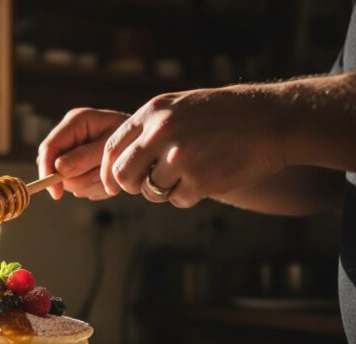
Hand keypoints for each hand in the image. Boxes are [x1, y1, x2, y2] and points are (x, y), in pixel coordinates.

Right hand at [37, 108, 128, 199]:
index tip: (56, 194)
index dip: (47, 171)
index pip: (49, 148)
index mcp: (76, 122)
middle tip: (102, 178)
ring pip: (68, 181)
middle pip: (55, 167)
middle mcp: (70, 136)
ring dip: (90, 184)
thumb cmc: (134, 140)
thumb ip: (86, 156)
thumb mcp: (112, 146)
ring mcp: (73, 152)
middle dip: (77, 179)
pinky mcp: (78, 167)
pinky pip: (79, 186)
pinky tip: (107, 179)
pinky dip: (94, 188)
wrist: (149, 146)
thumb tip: (59, 167)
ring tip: (110, 176)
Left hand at [100, 87, 285, 206]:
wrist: (271, 120)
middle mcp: (160, 132)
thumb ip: (149, 129)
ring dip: (166, 190)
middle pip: (123, 174)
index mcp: (152, 112)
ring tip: (190, 173)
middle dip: (131, 186)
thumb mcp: (180, 107)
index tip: (111, 185)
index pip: (111, 148)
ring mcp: (179, 156)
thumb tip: (117, 162)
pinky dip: (188, 196)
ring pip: (151, 191)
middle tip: (146, 186)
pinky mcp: (199, 179)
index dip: (108, 171)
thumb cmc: (224, 115)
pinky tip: (207, 178)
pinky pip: (177, 200)